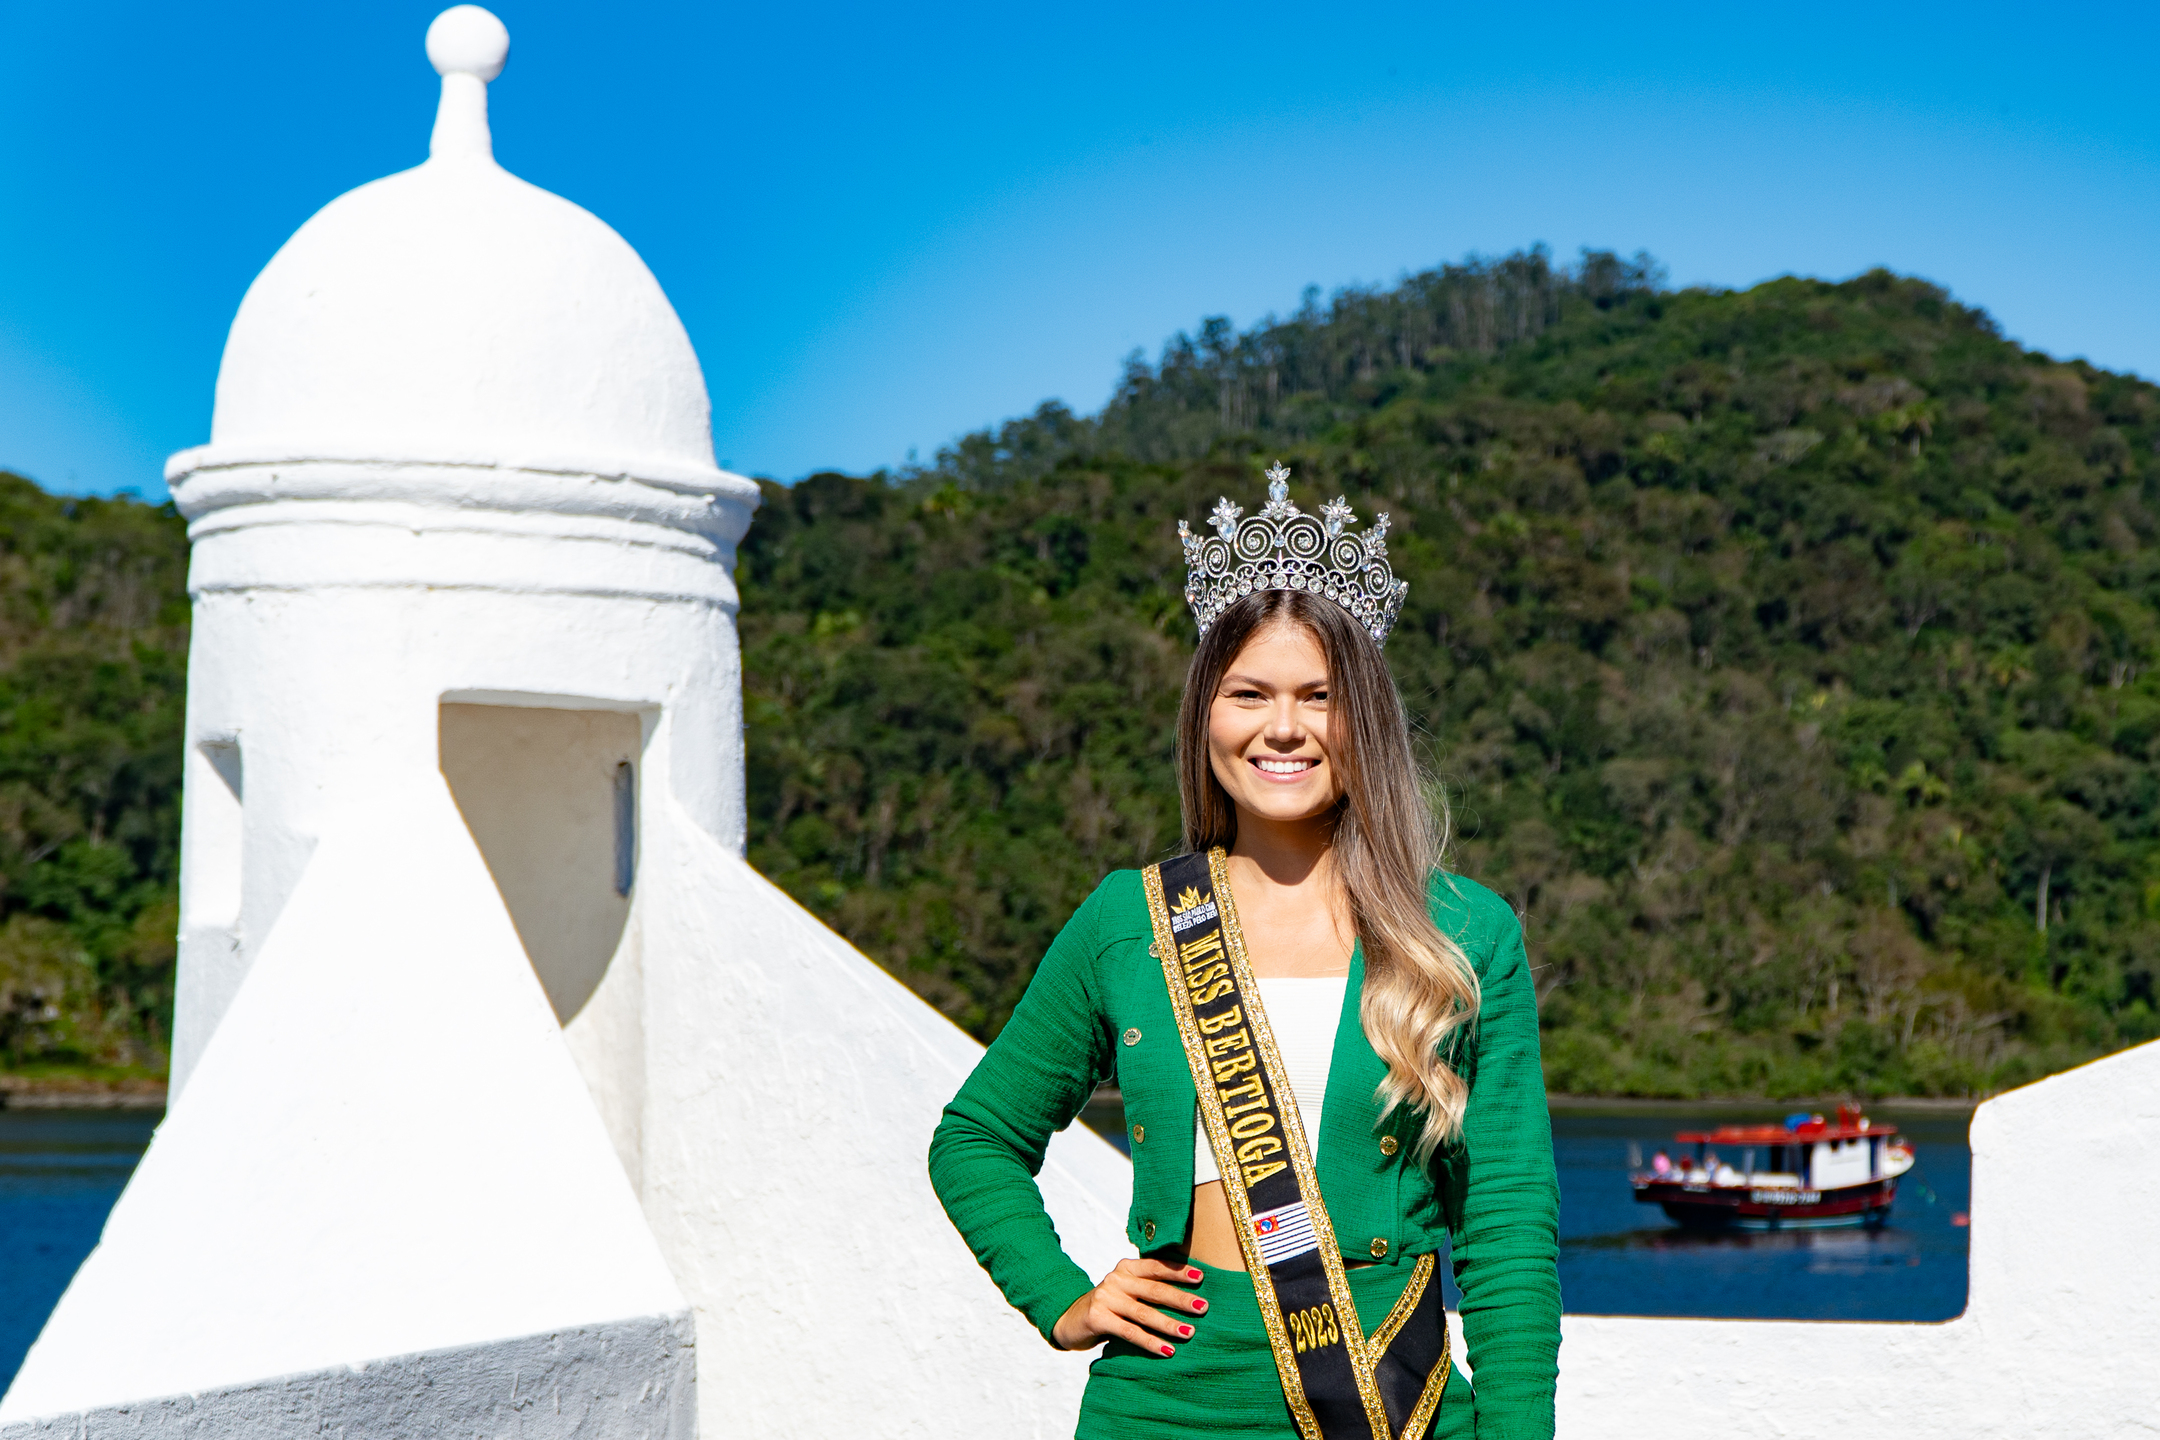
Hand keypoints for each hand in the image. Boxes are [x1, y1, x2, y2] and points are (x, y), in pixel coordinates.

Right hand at [1053, 1258, 1209, 1354]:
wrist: (1071, 1319)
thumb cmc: (1110, 1306)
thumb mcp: (1127, 1290)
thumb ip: (1148, 1288)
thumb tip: (1191, 1297)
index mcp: (1126, 1268)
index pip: (1156, 1266)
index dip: (1178, 1271)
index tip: (1201, 1278)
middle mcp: (1116, 1279)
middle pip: (1154, 1289)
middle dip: (1180, 1299)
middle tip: (1203, 1308)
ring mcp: (1106, 1298)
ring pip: (1144, 1312)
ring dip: (1169, 1324)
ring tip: (1189, 1333)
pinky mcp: (1098, 1318)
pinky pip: (1130, 1332)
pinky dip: (1150, 1342)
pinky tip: (1167, 1350)